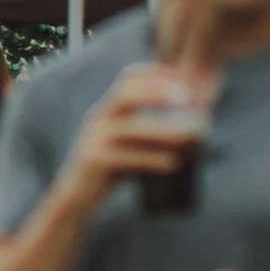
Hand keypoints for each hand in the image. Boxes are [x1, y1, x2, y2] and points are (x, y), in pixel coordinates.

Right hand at [59, 64, 206, 216]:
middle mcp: (98, 118)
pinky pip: (127, 157)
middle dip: (157, 92)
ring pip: (131, 128)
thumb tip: (193, 132)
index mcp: (107, 109)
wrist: (76, 197)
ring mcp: (94, 139)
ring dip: (164, 130)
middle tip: (188, 97)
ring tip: (191, 136)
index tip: (186, 79)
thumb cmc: (109, 171)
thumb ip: (150, 133)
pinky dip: (152, 159)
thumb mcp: (127, 144)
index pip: (129, 78)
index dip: (157, 73)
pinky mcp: (96, 161)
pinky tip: (173, 163)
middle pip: (125, 93)